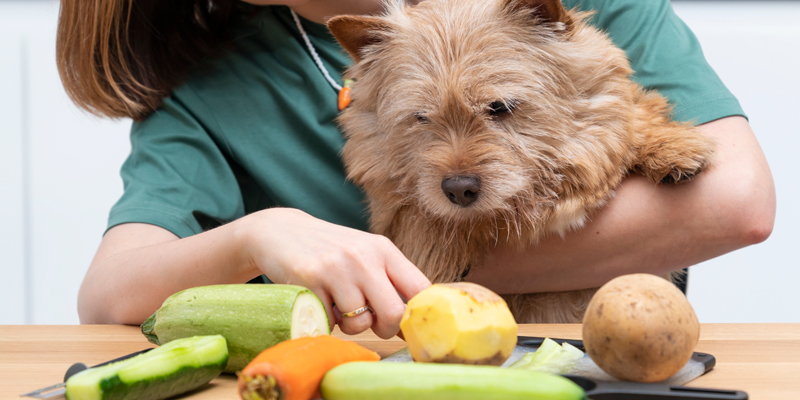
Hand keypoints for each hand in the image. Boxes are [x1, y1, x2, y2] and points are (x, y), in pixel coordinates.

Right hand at [242, 208, 430, 338]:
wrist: (281, 232)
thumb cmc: (331, 251)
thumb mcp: (365, 254)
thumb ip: (390, 281)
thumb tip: (413, 323)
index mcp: (384, 250)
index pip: (420, 288)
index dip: (419, 314)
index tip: (410, 325)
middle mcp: (364, 257)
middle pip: (395, 313)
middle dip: (387, 328)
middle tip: (374, 324)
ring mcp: (336, 269)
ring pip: (359, 323)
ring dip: (350, 326)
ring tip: (339, 307)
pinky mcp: (309, 282)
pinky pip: (330, 322)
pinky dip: (327, 321)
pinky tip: (320, 301)